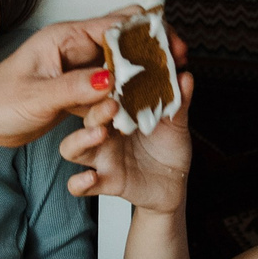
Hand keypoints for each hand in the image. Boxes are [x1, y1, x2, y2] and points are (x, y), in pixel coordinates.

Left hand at [0, 8, 185, 146]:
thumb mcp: (36, 97)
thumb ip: (75, 89)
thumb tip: (110, 80)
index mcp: (66, 38)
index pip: (117, 25)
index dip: (147, 35)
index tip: (170, 49)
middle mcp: (76, 48)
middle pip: (126, 39)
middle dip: (153, 50)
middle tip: (176, 67)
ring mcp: (79, 68)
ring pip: (121, 65)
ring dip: (142, 75)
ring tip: (164, 88)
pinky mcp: (79, 89)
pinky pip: (111, 87)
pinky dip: (127, 94)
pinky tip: (141, 106)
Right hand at [58, 69, 193, 212]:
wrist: (174, 184)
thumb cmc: (168, 148)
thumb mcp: (176, 122)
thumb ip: (179, 100)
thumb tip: (185, 77)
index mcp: (118, 113)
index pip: (100, 93)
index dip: (102, 83)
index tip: (113, 73)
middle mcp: (104, 133)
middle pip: (85, 117)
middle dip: (95, 109)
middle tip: (112, 104)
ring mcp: (102, 157)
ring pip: (72, 147)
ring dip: (81, 139)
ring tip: (100, 134)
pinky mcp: (104, 182)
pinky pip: (78, 185)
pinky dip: (80, 182)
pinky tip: (92, 177)